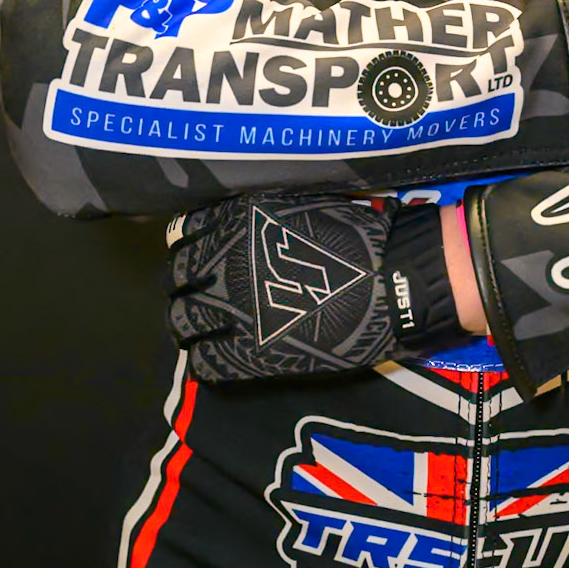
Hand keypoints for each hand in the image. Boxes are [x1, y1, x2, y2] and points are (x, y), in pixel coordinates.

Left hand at [166, 193, 471, 381]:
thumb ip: (258, 218)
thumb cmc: (355, 236)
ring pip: (181, 321)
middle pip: (176, 279)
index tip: (199, 258)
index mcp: (238, 222)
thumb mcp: (298, 205)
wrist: (392, 280)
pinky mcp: (248, 354)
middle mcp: (225, 263)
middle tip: (200, 294)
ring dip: (188, 324)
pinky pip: (204, 362)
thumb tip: (234, 229)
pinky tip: (218, 357)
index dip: (190, 248)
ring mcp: (233, 311)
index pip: (185, 235)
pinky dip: (204, 359)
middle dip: (184, 286)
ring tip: (202, 329)